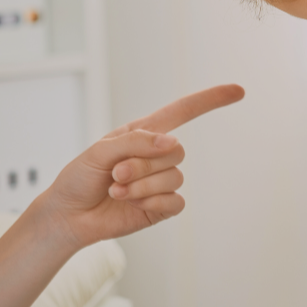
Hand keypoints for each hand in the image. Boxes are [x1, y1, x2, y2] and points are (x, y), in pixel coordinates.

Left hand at [36, 84, 244, 249]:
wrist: (69, 215)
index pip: (182, 112)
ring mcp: (160, 183)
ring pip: (174, 177)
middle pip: (176, 151)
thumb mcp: (100, 151)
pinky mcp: (160, 207)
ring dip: (142, 186)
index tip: (238, 91)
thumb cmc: (79, 177)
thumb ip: (136, 142)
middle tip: (116, 174)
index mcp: (143, 133)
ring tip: (117, 190)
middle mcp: (155, 156)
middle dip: (143, 164)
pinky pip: (176, 202)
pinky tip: (132, 204)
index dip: (210, 100)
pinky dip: (153, 203)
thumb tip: (172, 143)